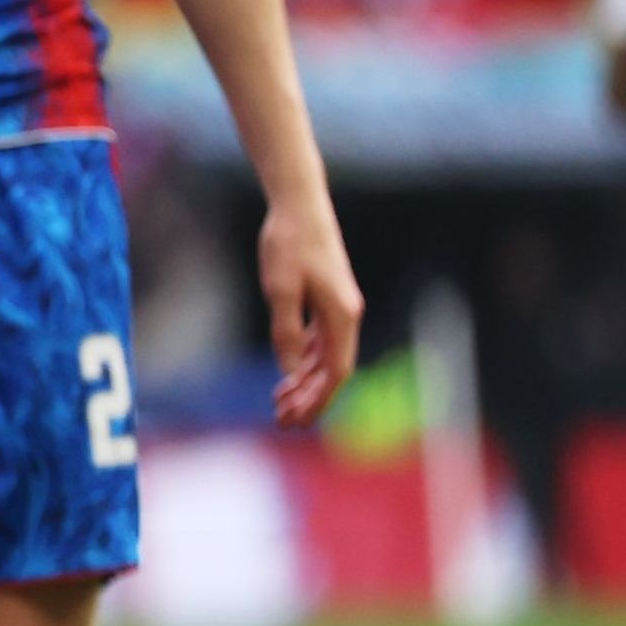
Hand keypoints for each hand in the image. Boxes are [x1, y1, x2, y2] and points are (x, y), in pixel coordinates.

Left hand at [260, 189, 362, 427]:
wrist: (299, 206)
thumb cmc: (288, 244)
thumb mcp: (280, 290)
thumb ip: (286, 331)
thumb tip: (289, 369)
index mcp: (341, 316)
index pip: (336, 372)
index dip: (319, 399)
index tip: (298, 419)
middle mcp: (346, 315)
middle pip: (332, 369)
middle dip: (309, 397)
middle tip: (282, 419)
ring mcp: (338, 307)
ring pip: (325, 356)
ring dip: (305, 380)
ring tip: (280, 402)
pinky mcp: (327, 299)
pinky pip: (319, 340)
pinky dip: (304, 359)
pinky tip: (288, 372)